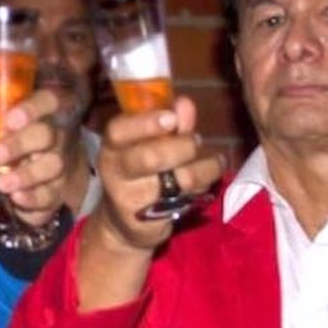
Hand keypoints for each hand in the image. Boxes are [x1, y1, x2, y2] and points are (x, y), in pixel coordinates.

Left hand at [0, 90, 66, 227]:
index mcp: (34, 119)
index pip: (47, 101)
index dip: (33, 107)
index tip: (10, 119)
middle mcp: (51, 139)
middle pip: (47, 134)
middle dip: (20, 144)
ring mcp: (56, 166)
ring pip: (53, 164)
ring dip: (26, 174)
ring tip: (2, 184)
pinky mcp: (55, 193)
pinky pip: (50, 193)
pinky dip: (33, 197)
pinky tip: (16, 198)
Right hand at [92, 96, 223, 252]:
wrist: (124, 224)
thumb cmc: (140, 174)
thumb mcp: (149, 145)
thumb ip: (169, 124)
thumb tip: (184, 103)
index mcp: (113, 146)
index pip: (118, 130)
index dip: (146, 123)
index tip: (171, 117)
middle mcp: (115, 170)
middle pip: (149, 158)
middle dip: (181, 146)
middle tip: (196, 141)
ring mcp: (130, 197)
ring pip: (176, 180)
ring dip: (203, 168)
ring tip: (214, 162)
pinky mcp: (147, 219)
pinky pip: (185, 200)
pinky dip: (203, 187)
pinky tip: (207, 181)